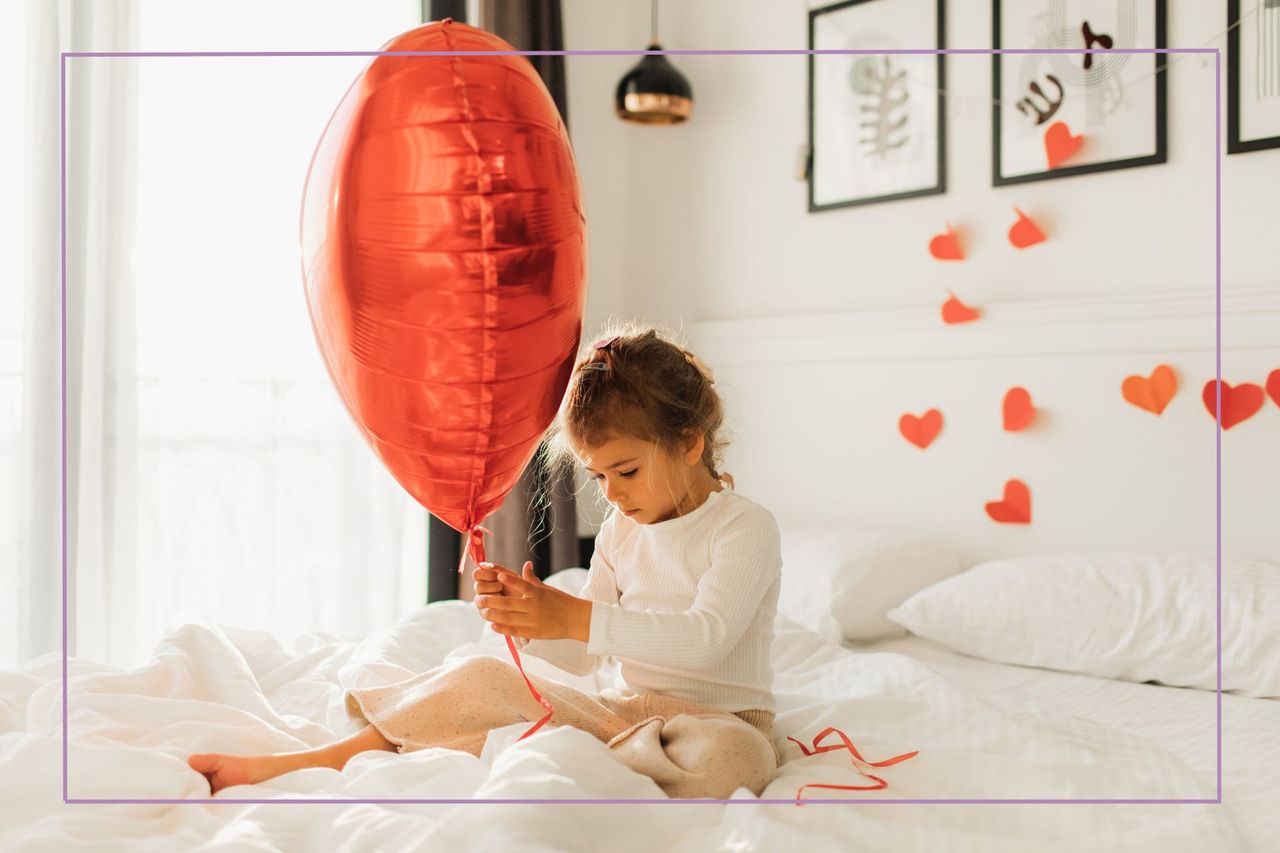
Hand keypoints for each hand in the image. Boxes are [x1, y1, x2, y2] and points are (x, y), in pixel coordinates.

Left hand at [473, 561, 590, 642]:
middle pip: (509, 604)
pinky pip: (515, 630)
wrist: (575, 619)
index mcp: (538, 594)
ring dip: (494, 615)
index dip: (510, 581)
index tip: (498, 575)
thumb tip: (526, 565)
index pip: (522, 585)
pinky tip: (493, 625)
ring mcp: (533, 621)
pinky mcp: (534, 632)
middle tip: (479, 599)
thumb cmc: (560, 601)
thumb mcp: (547, 589)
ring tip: (483, 611)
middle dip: (492, 602)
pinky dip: (503, 628)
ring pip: (509, 618)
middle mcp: (535, 607)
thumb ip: (532, 579)